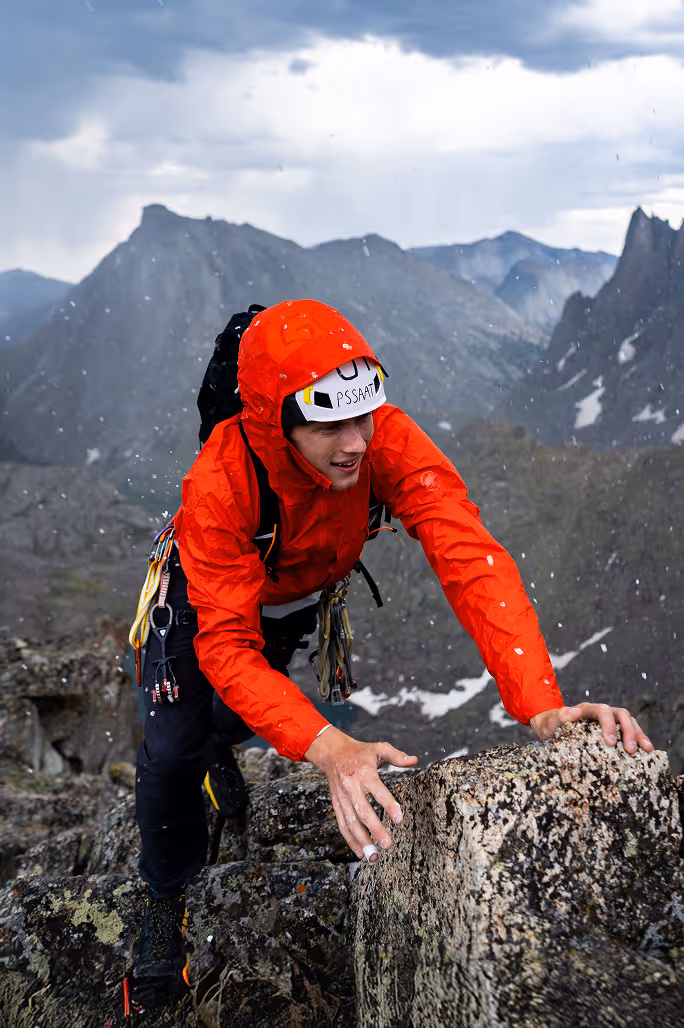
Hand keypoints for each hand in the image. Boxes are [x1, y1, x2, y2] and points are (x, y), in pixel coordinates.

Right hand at [305, 726, 417, 861]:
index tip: (400, 820)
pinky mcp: (337, 805)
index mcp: (364, 773)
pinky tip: (361, 853)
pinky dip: (350, 841)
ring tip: (374, 857)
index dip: (389, 805)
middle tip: (387, 845)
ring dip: (362, 841)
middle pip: (363, 811)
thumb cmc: (360, 753)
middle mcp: (351, 787)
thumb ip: (397, 756)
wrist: (333, 753)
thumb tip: (415, 760)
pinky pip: (343, 825)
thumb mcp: (378, 748)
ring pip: (351, 822)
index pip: (378, 791)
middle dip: (375, 829)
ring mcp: (342, 798)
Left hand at [530, 703, 652, 752]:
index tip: (610, 741)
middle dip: (629, 730)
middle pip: (621, 715)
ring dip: (638, 734)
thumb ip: (559, 717)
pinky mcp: (613, 731)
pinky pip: (629, 732)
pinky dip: (638, 739)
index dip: (609, 724)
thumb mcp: (550, 722)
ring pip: (629, 722)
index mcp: (587, 709)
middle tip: (631, 750)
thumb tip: (572, 712)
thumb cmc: (550, 725)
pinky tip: (645, 751)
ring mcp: (609, 721)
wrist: (550, 728)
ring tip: (646, 749)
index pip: (602, 711)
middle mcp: (601, 712)